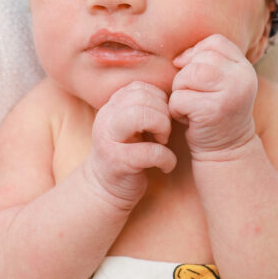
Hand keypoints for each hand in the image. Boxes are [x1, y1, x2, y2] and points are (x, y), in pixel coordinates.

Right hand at [83, 81, 176, 207]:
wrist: (104, 190)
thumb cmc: (127, 155)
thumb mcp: (130, 126)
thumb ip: (143, 108)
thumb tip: (174, 96)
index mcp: (111, 107)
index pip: (139, 88)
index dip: (159, 100)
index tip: (163, 120)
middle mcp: (106, 119)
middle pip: (141, 97)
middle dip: (163, 113)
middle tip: (165, 133)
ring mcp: (109, 140)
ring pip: (140, 116)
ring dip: (162, 127)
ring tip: (163, 142)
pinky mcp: (118, 162)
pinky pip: (150, 152)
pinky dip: (166, 158)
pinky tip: (165, 166)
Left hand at [169, 34, 258, 158]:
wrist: (227, 150)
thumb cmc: (216, 111)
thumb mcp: (220, 82)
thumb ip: (208, 62)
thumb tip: (177, 58)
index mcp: (244, 67)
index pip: (215, 42)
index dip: (197, 53)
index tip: (193, 75)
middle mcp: (242, 77)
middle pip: (198, 59)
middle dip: (186, 77)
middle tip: (195, 97)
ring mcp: (230, 93)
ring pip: (186, 76)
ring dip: (180, 92)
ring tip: (192, 107)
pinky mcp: (213, 110)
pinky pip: (179, 98)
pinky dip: (177, 110)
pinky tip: (190, 120)